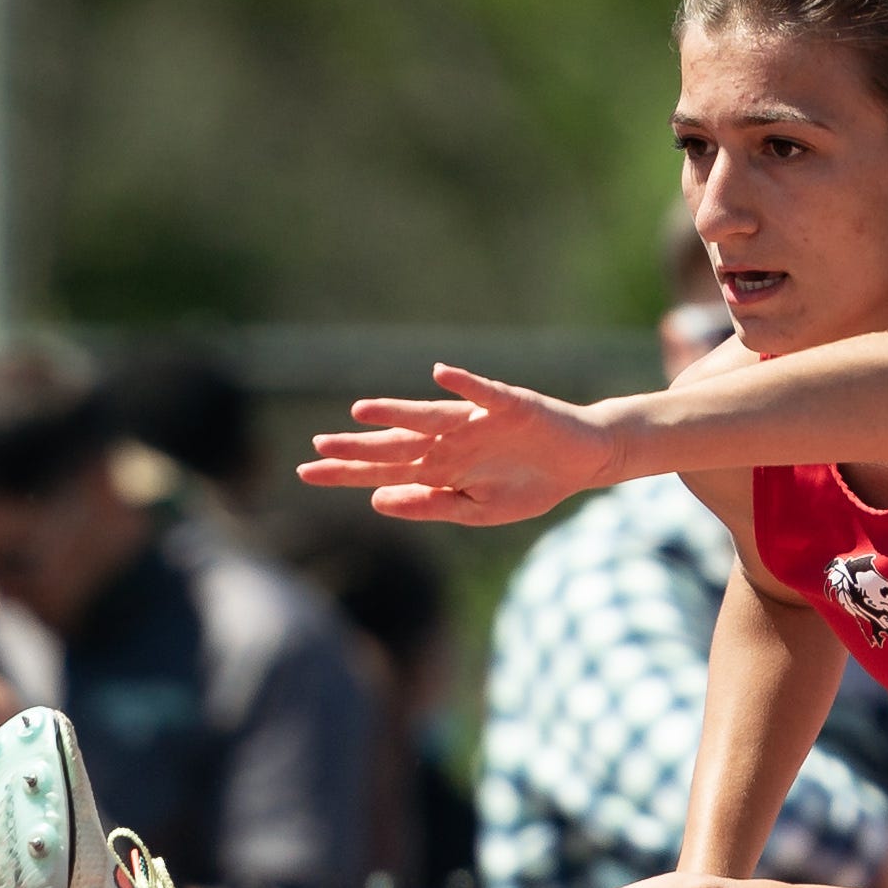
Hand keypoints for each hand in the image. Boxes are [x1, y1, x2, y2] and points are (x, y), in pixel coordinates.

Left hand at [296, 365, 617, 523]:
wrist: (580, 461)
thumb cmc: (529, 486)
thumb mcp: (476, 512)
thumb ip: (429, 505)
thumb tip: (377, 500)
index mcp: (440, 468)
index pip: (384, 469)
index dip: (347, 471)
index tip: (307, 472)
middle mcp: (449, 441)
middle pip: (397, 445)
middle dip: (359, 448)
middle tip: (318, 448)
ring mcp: (476, 421)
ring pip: (429, 417)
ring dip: (397, 412)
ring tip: (362, 411)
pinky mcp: (508, 405)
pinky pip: (482, 392)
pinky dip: (463, 383)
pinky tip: (439, 374)